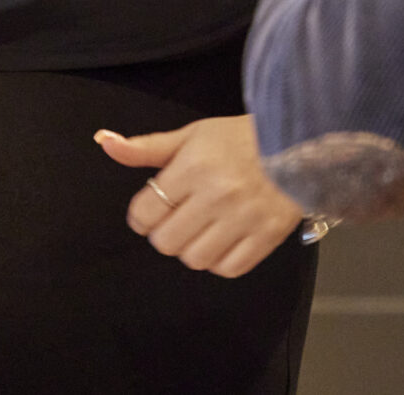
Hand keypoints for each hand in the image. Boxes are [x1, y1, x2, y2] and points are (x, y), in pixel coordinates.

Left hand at [96, 115, 304, 278]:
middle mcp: (216, 195)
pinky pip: (228, 269)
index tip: (148, 213)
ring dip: (190, 249)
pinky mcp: (266, 237)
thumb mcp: (191, 135)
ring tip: (199, 230)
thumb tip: (106, 143)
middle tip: (175, 221)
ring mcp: (243, 219)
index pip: (146, 211)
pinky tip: (220, 241)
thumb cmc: (239, 139)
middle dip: (164, 234)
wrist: (297, 144)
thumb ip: (147, 148)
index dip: (140, 217)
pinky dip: (218, 261)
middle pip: (167, 241)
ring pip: (195, 258)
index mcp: (193, 167)